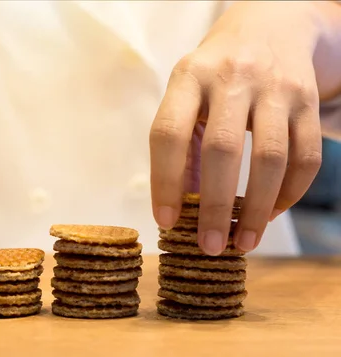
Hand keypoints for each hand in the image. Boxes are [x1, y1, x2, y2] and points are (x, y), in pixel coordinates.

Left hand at [150, 2, 323, 254]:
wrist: (270, 26)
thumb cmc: (214, 75)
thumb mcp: (186, 94)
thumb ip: (181, 143)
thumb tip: (181, 208)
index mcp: (188, 77)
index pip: (168, 133)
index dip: (164, 182)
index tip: (166, 222)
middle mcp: (231, 78)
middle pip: (222, 150)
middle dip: (216, 207)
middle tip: (210, 246)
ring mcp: (275, 88)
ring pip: (271, 158)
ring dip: (258, 209)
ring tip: (243, 242)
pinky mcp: (306, 100)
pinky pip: (306, 156)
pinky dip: (291, 193)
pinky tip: (273, 212)